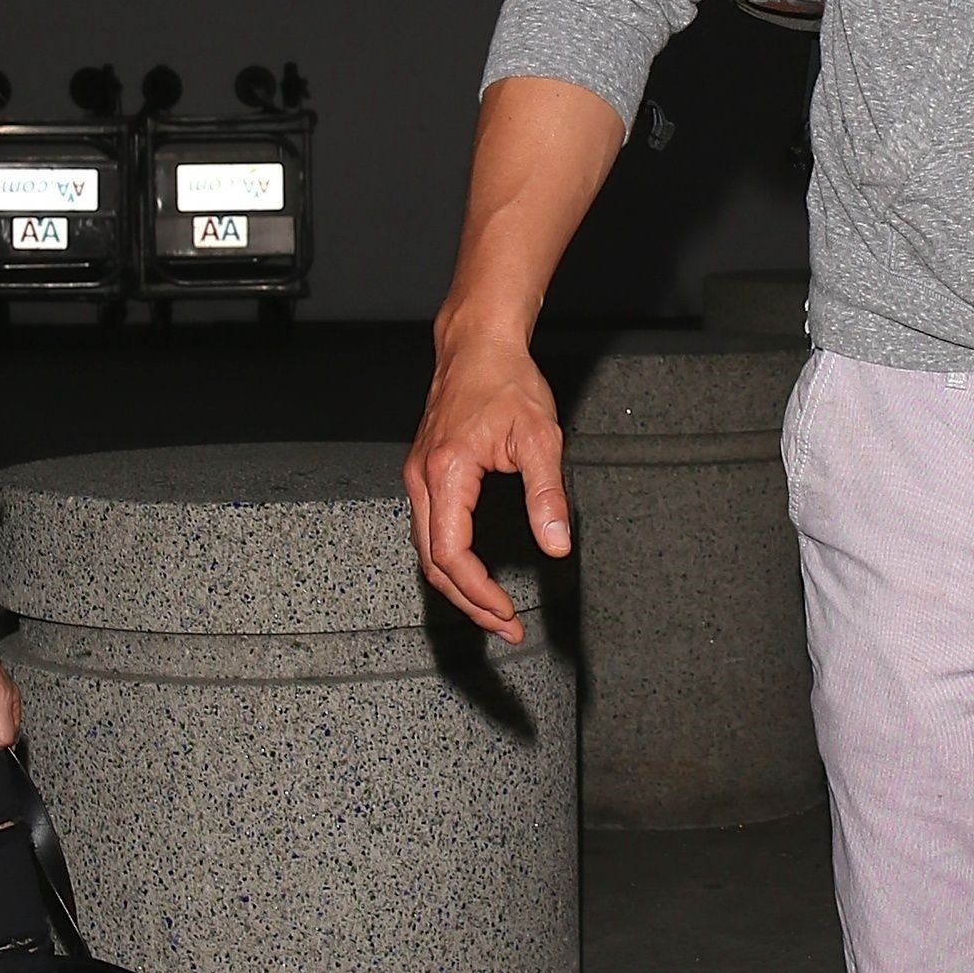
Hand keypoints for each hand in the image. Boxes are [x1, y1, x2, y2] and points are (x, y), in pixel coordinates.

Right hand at [403, 324, 571, 641]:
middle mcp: (422, 479)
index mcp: (445, 473)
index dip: (478, 592)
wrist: (477, 345)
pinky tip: (473, 574)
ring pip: (427, 552)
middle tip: (505, 626)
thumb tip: (555, 543)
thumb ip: (546, 495)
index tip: (507, 612)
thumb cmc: (505, 382)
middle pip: (433, 564)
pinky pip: (429, 532)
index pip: (452, 555)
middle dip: (468, 602)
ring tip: (493, 610)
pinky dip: (449, 562)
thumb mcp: (539, 438)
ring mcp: (418, 478)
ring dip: (458, 587)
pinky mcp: (423, 475)